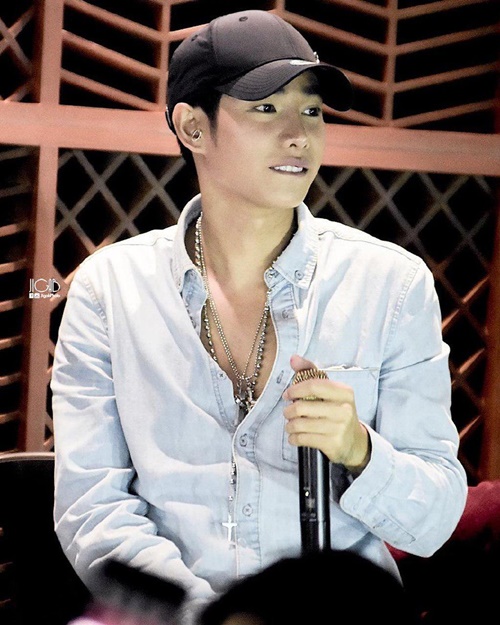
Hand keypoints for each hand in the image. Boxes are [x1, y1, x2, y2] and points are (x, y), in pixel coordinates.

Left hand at [282, 354, 370, 473]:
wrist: (354, 440)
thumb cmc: (337, 410)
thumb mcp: (329, 390)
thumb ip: (311, 372)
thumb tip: (294, 358)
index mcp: (344, 392)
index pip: (313, 386)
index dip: (295, 389)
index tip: (287, 394)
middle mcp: (344, 409)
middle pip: (303, 407)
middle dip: (289, 410)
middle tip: (288, 412)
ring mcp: (339, 428)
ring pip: (300, 425)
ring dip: (290, 425)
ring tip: (290, 425)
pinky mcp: (333, 444)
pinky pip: (303, 439)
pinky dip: (294, 438)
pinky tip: (295, 436)